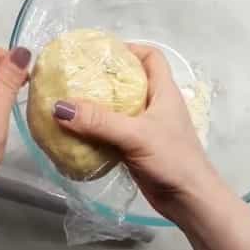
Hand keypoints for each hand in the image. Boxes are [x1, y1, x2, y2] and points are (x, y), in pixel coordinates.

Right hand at [51, 44, 213, 217]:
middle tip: (75, 78)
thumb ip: (99, 121)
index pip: (150, 57)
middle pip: (128, 82)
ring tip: (69, 103)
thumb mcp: (136, 135)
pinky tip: (75, 134)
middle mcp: (154, 106)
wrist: (189, 201)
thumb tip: (60, 107)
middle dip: (103, 78)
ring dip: (96, 107)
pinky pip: (111, 133)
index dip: (129, 49)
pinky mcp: (136, 149)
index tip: (100, 53)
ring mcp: (145, 128)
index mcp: (163, 92)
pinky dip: (95, 131)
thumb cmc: (173, 160)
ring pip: (118, 109)